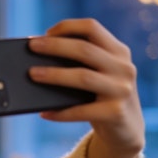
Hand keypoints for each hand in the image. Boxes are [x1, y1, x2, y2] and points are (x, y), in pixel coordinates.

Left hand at [28, 18, 144, 157]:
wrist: (126, 131)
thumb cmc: (103, 98)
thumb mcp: (100, 74)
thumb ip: (82, 63)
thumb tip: (40, 57)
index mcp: (119, 51)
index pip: (92, 28)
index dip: (67, 27)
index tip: (45, 33)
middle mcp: (123, 67)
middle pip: (85, 50)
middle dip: (55, 46)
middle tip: (31, 47)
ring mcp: (121, 90)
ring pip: (83, 77)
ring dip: (55, 75)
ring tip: (32, 74)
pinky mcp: (115, 113)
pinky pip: (82, 111)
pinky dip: (61, 112)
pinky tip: (44, 113)